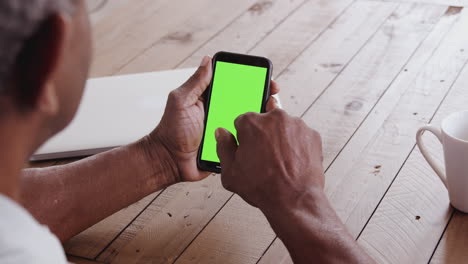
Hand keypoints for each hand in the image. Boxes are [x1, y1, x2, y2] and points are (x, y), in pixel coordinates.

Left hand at [145, 56, 279, 182]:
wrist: (169, 161)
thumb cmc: (171, 131)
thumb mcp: (181, 101)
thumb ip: (195, 82)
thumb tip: (207, 59)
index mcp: (211, 98)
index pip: (235, 84)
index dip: (250, 78)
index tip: (264, 75)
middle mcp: (221, 112)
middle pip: (247, 101)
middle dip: (262, 96)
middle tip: (274, 95)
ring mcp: (227, 129)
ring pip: (250, 122)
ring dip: (261, 118)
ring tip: (271, 115)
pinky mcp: (230, 146)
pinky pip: (246, 141)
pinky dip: (255, 138)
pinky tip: (265, 136)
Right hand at [215, 109, 323, 211]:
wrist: (294, 200)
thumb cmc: (263, 187)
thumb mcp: (230, 171)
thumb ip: (223, 147)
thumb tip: (221, 134)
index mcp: (251, 122)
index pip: (242, 121)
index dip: (243, 137)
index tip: (247, 149)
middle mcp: (275, 118)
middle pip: (265, 121)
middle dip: (263, 135)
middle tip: (263, 157)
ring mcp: (296, 125)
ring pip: (284, 128)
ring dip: (280, 139)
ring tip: (279, 162)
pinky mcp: (312, 135)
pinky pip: (300, 136)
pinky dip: (296, 146)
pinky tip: (291, 163)